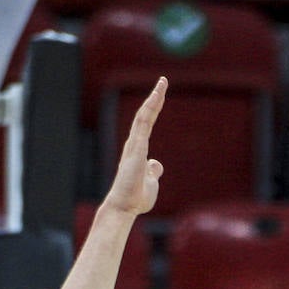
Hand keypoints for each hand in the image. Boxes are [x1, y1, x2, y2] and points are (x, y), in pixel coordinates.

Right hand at [104, 77, 166, 217]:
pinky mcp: (136, 150)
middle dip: (154, 98)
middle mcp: (134, 144)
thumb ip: (152, 171)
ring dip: (153, 99)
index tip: (161, 95)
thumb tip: (156, 164)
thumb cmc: (135, 198)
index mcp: (138, 150)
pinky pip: (143, 125)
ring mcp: (134, 145)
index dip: (154, 109)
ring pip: (143, 116)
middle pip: (145, 115)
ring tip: (162, 84)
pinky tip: (156, 98)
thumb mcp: (150, 182)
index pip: (147, 124)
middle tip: (163, 81)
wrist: (125, 207)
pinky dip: (149, 110)